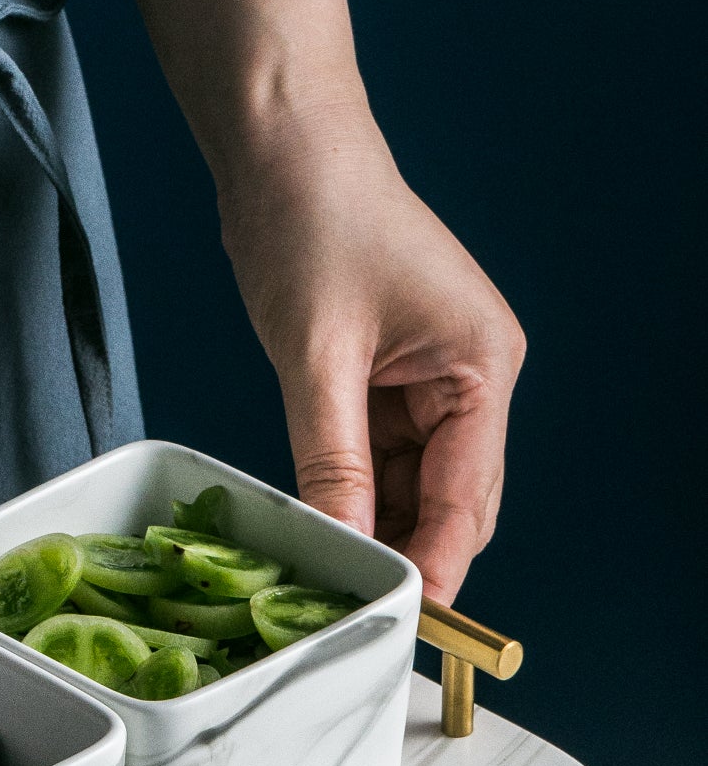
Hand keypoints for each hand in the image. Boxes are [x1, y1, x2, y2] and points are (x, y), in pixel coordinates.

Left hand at [219, 102, 525, 602]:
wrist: (283, 146)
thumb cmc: (313, 217)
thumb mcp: (315, 356)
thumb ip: (332, 460)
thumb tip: (345, 546)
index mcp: (482, 364)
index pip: (469, 494)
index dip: (439, 562)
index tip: (406, 619)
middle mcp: (472, 376)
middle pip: (451, 500)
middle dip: (409, 554)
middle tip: (358, 615)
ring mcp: (430, 380)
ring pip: (409, 487)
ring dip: (373, 528)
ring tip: (326, 581)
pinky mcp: (387, 379)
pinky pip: (375, 458)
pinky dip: (349, 493)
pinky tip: (316, 527)